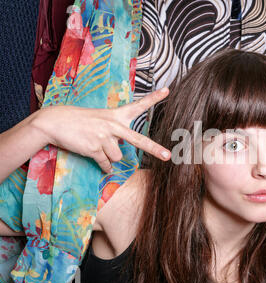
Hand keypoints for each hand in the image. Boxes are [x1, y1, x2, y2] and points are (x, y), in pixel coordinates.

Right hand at [32, 88, 170, 172]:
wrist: (55, 122)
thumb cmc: (79, 121)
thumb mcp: (100, 119)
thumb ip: (115, 132)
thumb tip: (120, 151)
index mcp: (116, 115)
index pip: (138, 106)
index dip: (153, 98)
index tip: (167, 90)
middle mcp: (113, 125)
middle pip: (138, 140)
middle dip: (154, 149)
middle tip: (168, 156)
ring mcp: (104, 137)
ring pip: (118, 156)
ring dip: (109, 156)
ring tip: (96, 146)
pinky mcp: (94, 148)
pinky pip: (106, 164)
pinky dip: (104, 166)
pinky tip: (99, 162)